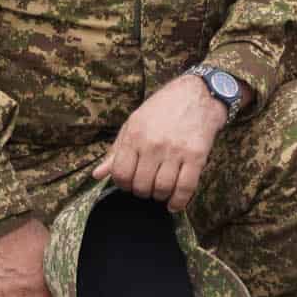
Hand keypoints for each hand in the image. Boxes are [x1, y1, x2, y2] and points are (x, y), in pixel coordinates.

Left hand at [94, 72, 228, 212]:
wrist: (199, 93)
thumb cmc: (164, 107)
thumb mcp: (134, 122)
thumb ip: (117, 150)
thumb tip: (98, 174)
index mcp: (135, 136)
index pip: (121, 174)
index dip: (123, 184)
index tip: (130, 183)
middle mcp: (154, 144)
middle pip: (141, 185)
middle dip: (142, 191)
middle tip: (147, 187)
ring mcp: (176, 151)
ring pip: (162, 189)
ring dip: (160, 196)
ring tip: (160, 191)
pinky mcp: (197, 155)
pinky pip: (186, 187)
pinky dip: (179, 201)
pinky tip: (175, 203)